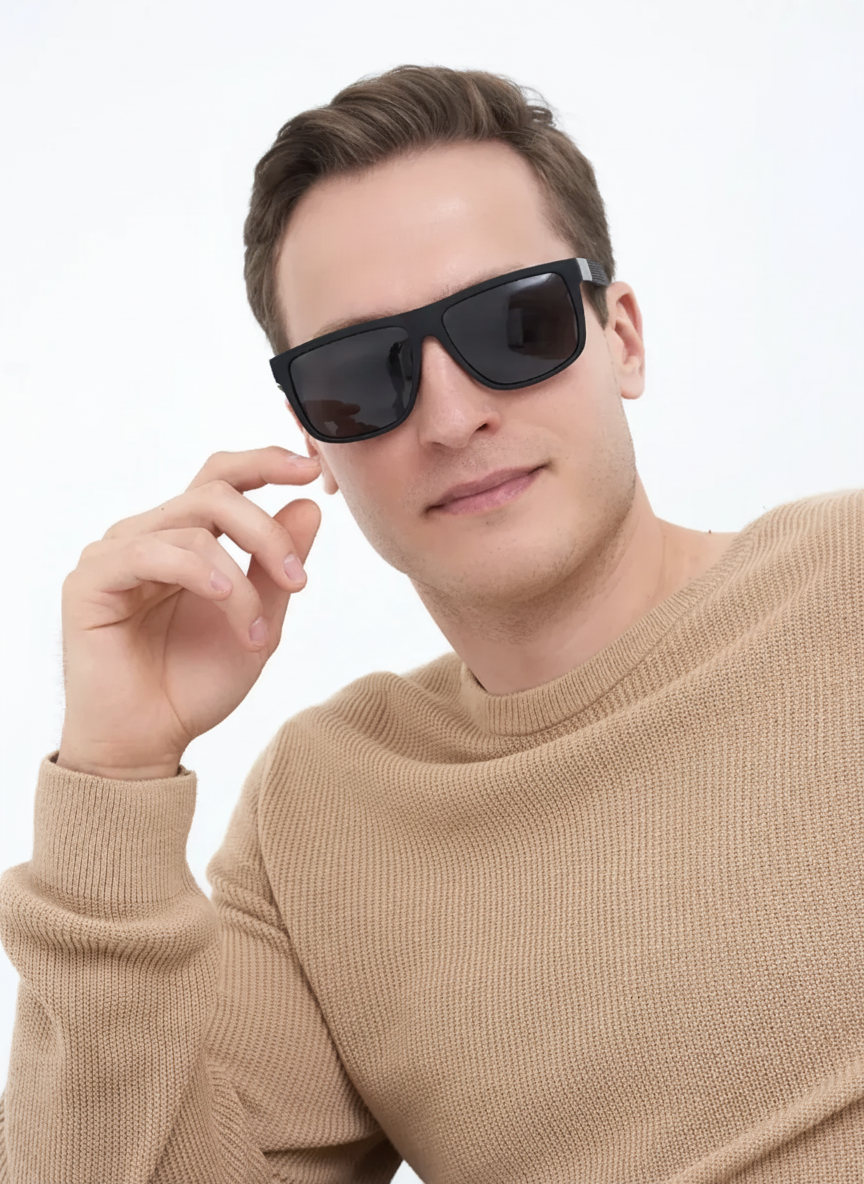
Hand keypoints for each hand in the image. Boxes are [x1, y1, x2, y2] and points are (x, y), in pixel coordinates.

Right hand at [56, 447, 321, 778]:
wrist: (150, 742)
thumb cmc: (195, 684)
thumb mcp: (259, 622)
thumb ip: (278, 565)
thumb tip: (310, 504)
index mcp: (186, 539)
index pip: (222, 478)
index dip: (265, 463)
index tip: (310, 470)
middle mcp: (149, 536)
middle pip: (215, 492)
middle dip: (267, 532)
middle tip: (299, 580)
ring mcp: (116, 555)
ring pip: (192, 525)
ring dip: (241, 578)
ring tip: (258, 632)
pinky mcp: (90, 581)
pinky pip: (150, 552)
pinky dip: (200, 573)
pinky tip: (225, 600)